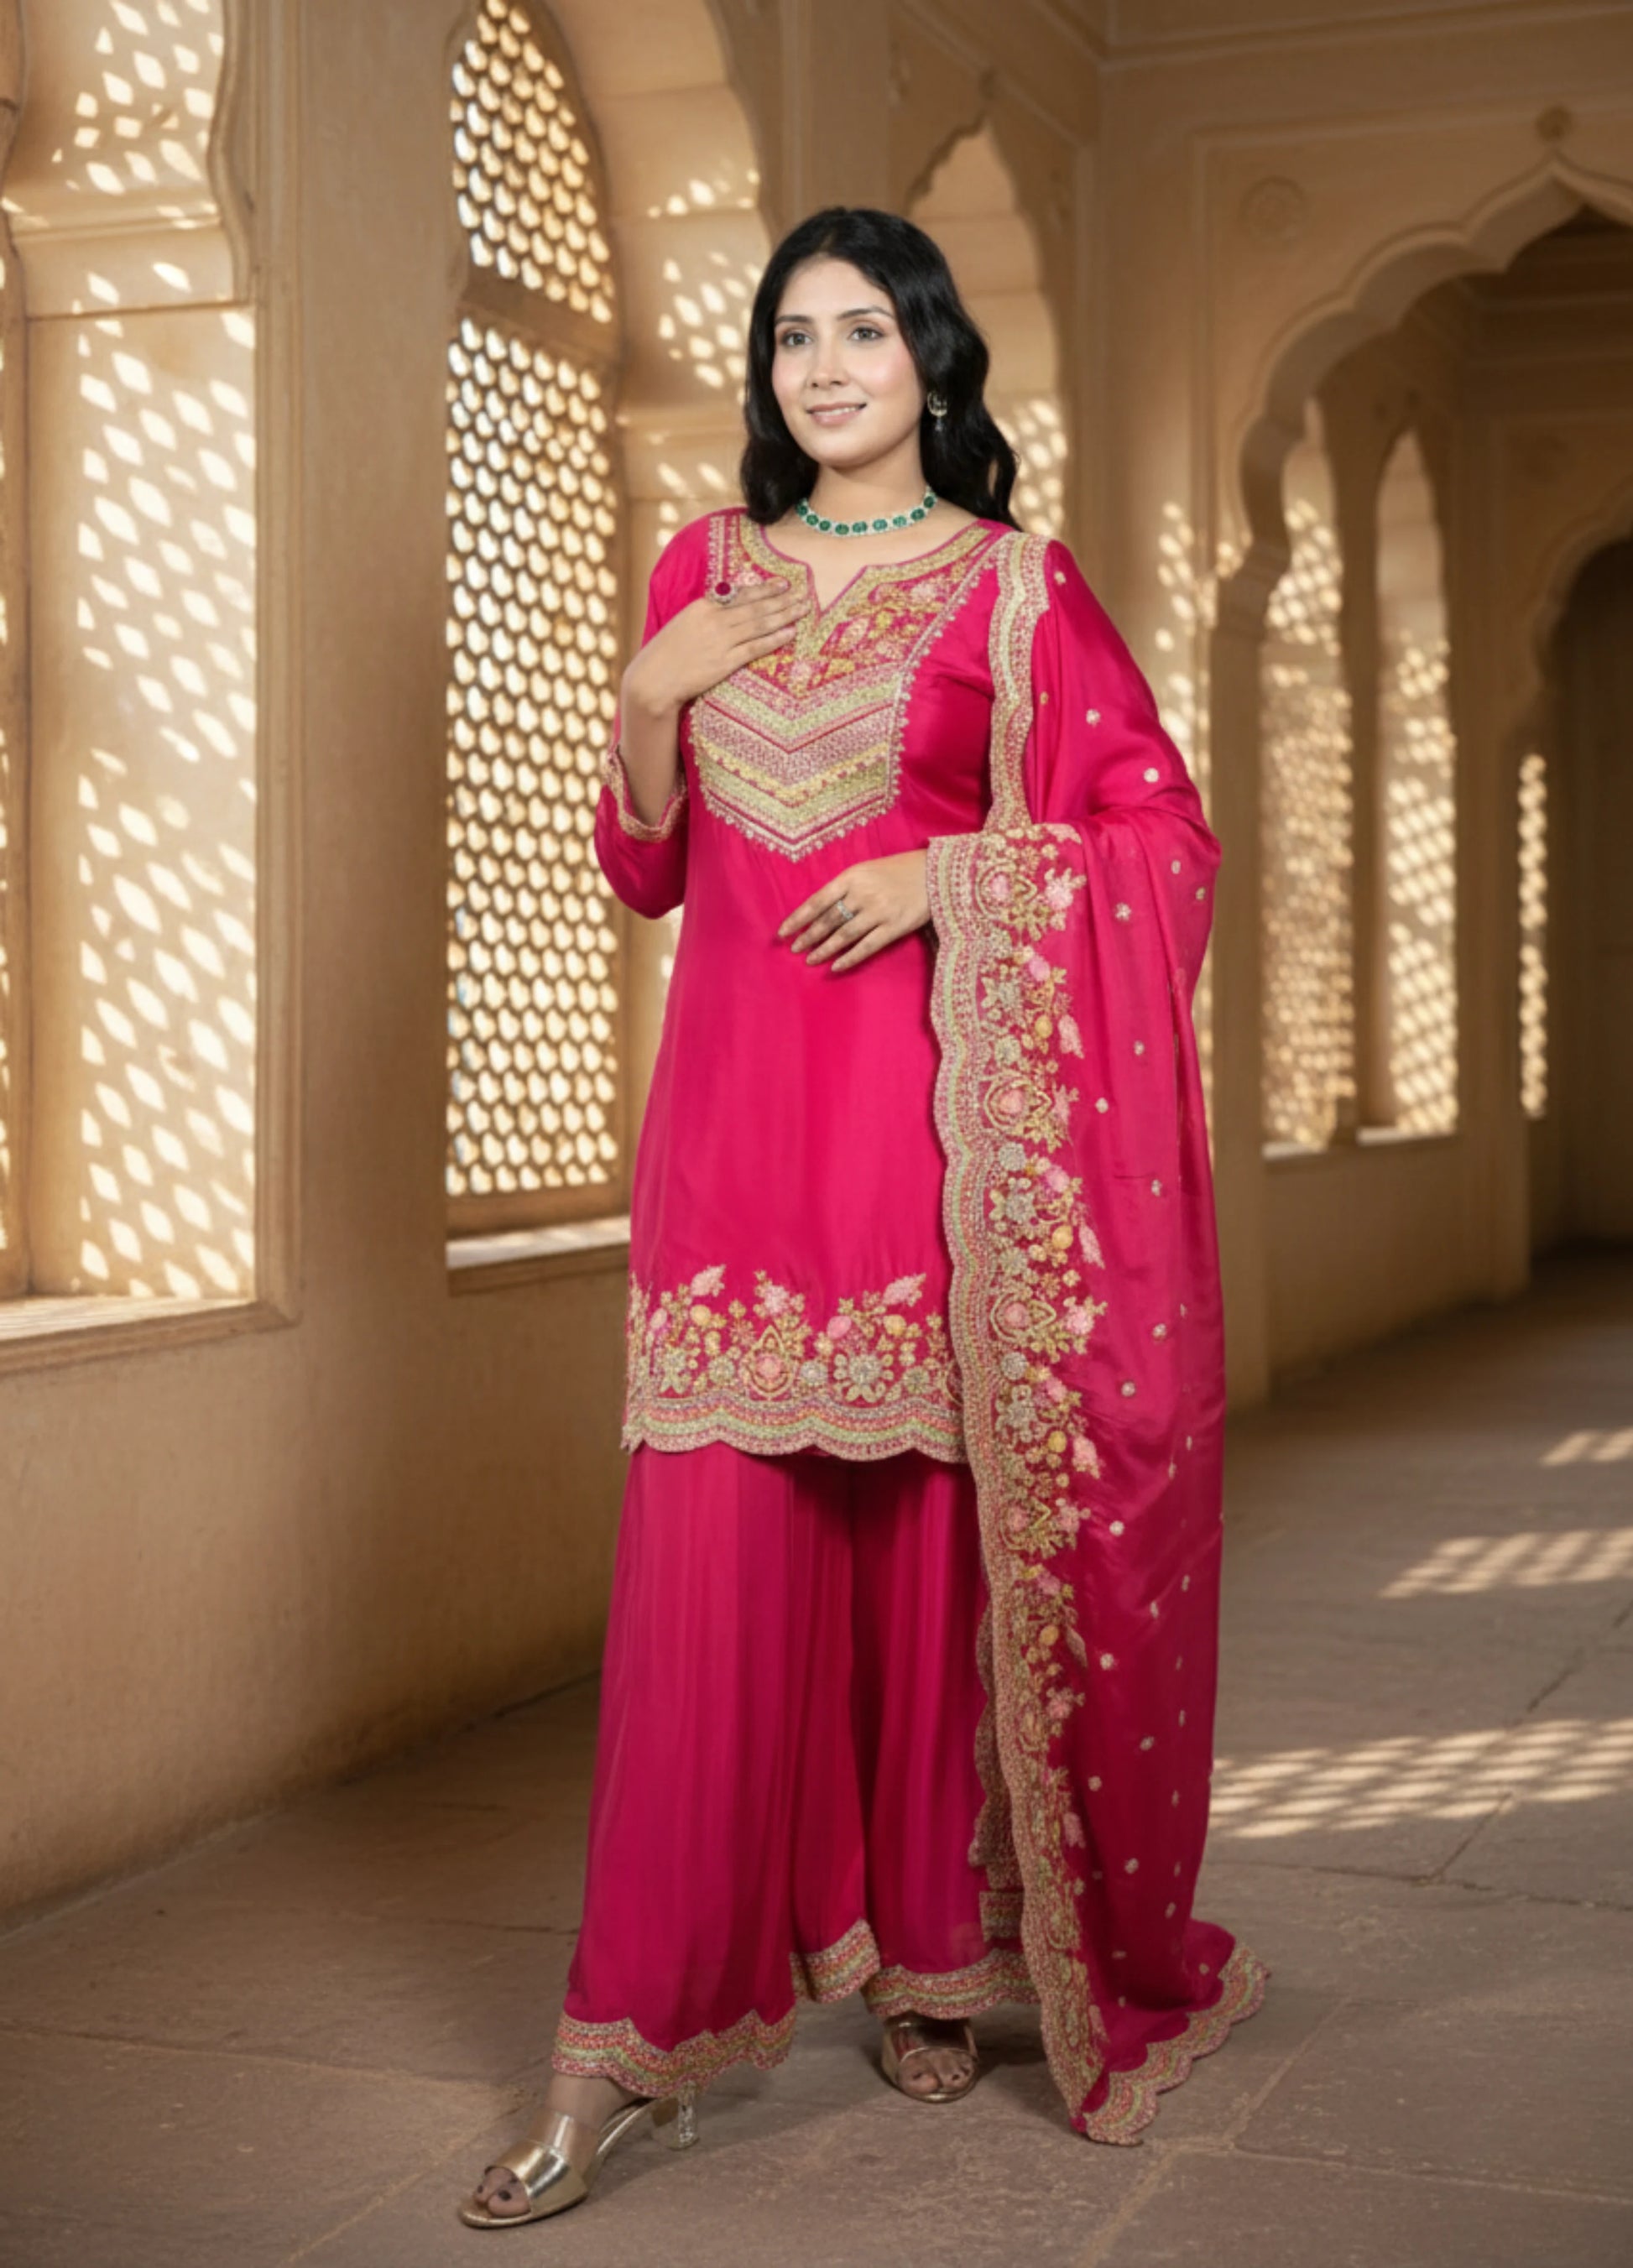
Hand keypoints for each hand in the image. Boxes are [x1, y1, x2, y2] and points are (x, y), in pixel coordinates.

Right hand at [623, 576, 805, 717]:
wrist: (653, 679)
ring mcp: (721, 640)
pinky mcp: (725, 662)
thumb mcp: (683, 625)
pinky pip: (756, 647)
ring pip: (759, 623)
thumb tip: (727, 609)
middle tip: (804, 594)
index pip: (740, 594)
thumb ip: (706, 615)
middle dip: (782, 600)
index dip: (764, 588)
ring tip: (803, 609)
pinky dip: (775, 639)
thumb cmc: (665, 654)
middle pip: (755, 607)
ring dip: (785, 615)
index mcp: (702, 606)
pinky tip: (790, 633)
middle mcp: (714, 619)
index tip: (782, 583)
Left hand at [777, 851, 929, 973]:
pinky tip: (836, 966)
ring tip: (810, 959)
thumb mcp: (868, 870)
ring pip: (844, 935)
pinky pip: (866, 947)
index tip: (783, 932)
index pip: (818, 901)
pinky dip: (849, 958)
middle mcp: (862, 894)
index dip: (799, 918)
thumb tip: (822, 910)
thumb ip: (846, 887)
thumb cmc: (898, 870)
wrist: (935, 874)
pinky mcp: (894, 928)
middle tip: (794, 949)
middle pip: (828, 920)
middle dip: (809, 936)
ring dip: (824, 949)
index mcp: (852, 877)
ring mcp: (878, 912)